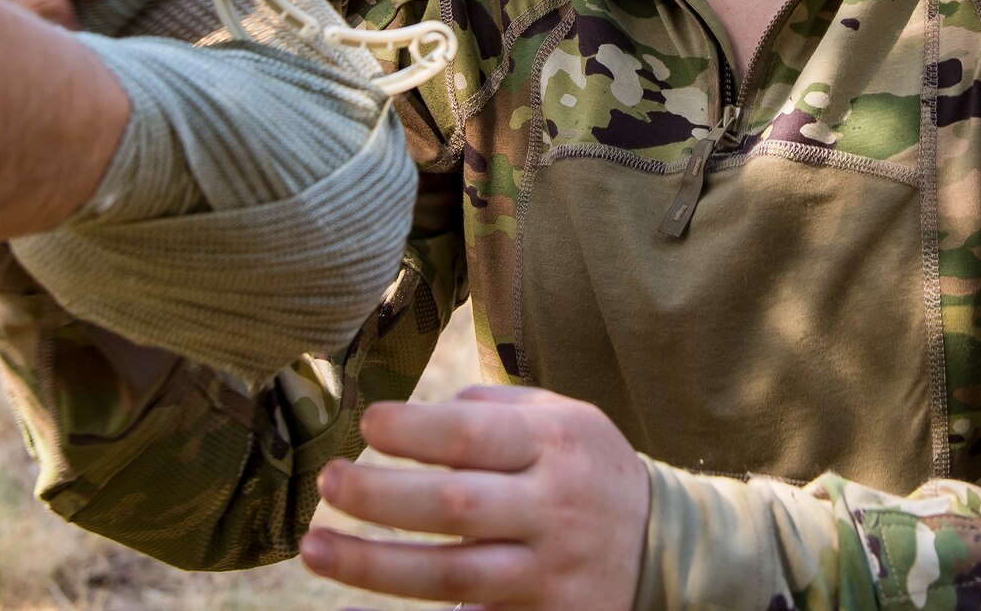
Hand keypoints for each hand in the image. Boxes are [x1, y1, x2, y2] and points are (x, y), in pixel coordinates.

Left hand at [301, 385, 647, 610]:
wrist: (665, 550)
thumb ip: (494, 407)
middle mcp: (552, 508)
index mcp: (556, 444)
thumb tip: (416, 412)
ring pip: (453, 573)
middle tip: (328, 481)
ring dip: (375, 564)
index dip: (414, 430)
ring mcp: (548, 572)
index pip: (473, 433)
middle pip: (455, 505)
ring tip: (315, 547)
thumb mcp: (564, 418)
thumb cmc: (589, 469)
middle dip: (381, 496)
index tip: (366, 424)